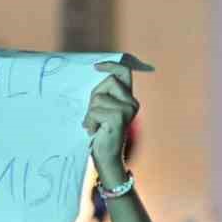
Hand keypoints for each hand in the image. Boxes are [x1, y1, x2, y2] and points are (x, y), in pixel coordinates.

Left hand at [83, 62, 137, 185]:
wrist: (106, 157)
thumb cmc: (101, 132)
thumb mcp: (102, 108)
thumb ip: (102, 93)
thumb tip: (93, 74)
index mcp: (129, 98)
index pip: (124, 72)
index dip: (111, 65)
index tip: (96, 67)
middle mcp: (132, 102)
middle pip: (108, 82)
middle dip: (95, 96)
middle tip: (94, 115)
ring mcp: (127, 110)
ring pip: (98, 97)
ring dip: (90, 113)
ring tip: (95, 125)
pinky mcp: (118, 118)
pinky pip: (95, 110)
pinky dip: (90, 121)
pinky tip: (95, 131)